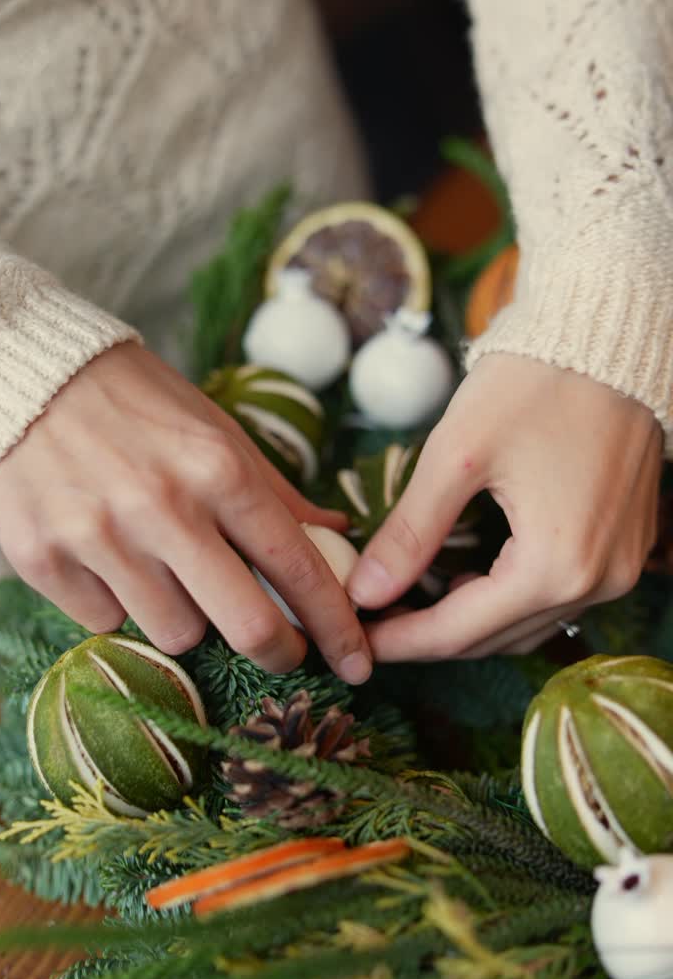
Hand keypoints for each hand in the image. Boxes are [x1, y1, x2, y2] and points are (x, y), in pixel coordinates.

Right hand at [0, 342, 370, 682]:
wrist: (28, 378)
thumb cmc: (137, 403)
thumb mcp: (217, 431)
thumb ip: (277, 492)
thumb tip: (338, 535)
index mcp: (219, 469)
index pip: (298, 567)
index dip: (336, 625)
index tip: (358, 661)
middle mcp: (162, 508)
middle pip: (246, 626)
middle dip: (279, 651)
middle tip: (283, 650)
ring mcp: (99, 538)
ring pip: (175, 634)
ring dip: (185, 615)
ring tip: (165, 567)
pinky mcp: (43, 560)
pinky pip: (106, 623)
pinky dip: (118, 604)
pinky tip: (107, 559)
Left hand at [348, 355, 661, 659]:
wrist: (608, 338)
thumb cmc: (534, 384)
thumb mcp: (457, 455)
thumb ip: (410, 532)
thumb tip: (363, 593)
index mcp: (555, 566)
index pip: (459, 631)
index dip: (400, 640)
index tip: (353, 638)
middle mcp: (596, 583)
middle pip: (493, 638)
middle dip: (428, 634)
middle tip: (371, 618)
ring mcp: (618, 569)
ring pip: (526, 624)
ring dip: (468, 620)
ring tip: (408, 599)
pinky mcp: (625, 549)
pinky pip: (557, 597)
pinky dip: (507, 599)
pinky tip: (468, 577)